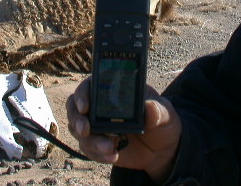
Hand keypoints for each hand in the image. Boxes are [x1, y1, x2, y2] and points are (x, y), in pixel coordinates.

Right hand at [66, 77, 181, 182]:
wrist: (161, 149)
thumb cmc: (162, 121)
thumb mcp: (165, 113)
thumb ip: (158, 110)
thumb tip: (149, 107)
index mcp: (113, 89)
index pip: (90, 85)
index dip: (82, 94)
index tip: (85, 106)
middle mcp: (100, 105)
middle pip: (74, 107)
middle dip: (77, 119)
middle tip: (86, 130)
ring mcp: (96, 125)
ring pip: (77, 129)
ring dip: (90, 140)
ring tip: (110, 148)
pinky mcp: (97, 144)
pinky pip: (87, 148)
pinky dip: (97, 153)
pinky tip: (112, 156)